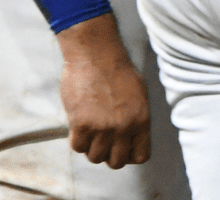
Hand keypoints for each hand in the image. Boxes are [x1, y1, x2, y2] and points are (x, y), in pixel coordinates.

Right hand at [56, 14, 150, 167]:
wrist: (96, 56)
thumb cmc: (118, 71)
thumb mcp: (139, 94)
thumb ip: (137, 118)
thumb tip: (132, 137)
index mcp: (141, 120)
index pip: (140, 156)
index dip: (130, 155)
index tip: (122, 149)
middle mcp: (123, 127)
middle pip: (116, 162)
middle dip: (110, 155)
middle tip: (104, 142)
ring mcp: (101, 128)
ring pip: (95, 157)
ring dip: (92, 148)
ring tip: (92, 132)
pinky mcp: (80, 125)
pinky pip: (78, 147)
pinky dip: (78, 141)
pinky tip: (80, 128)